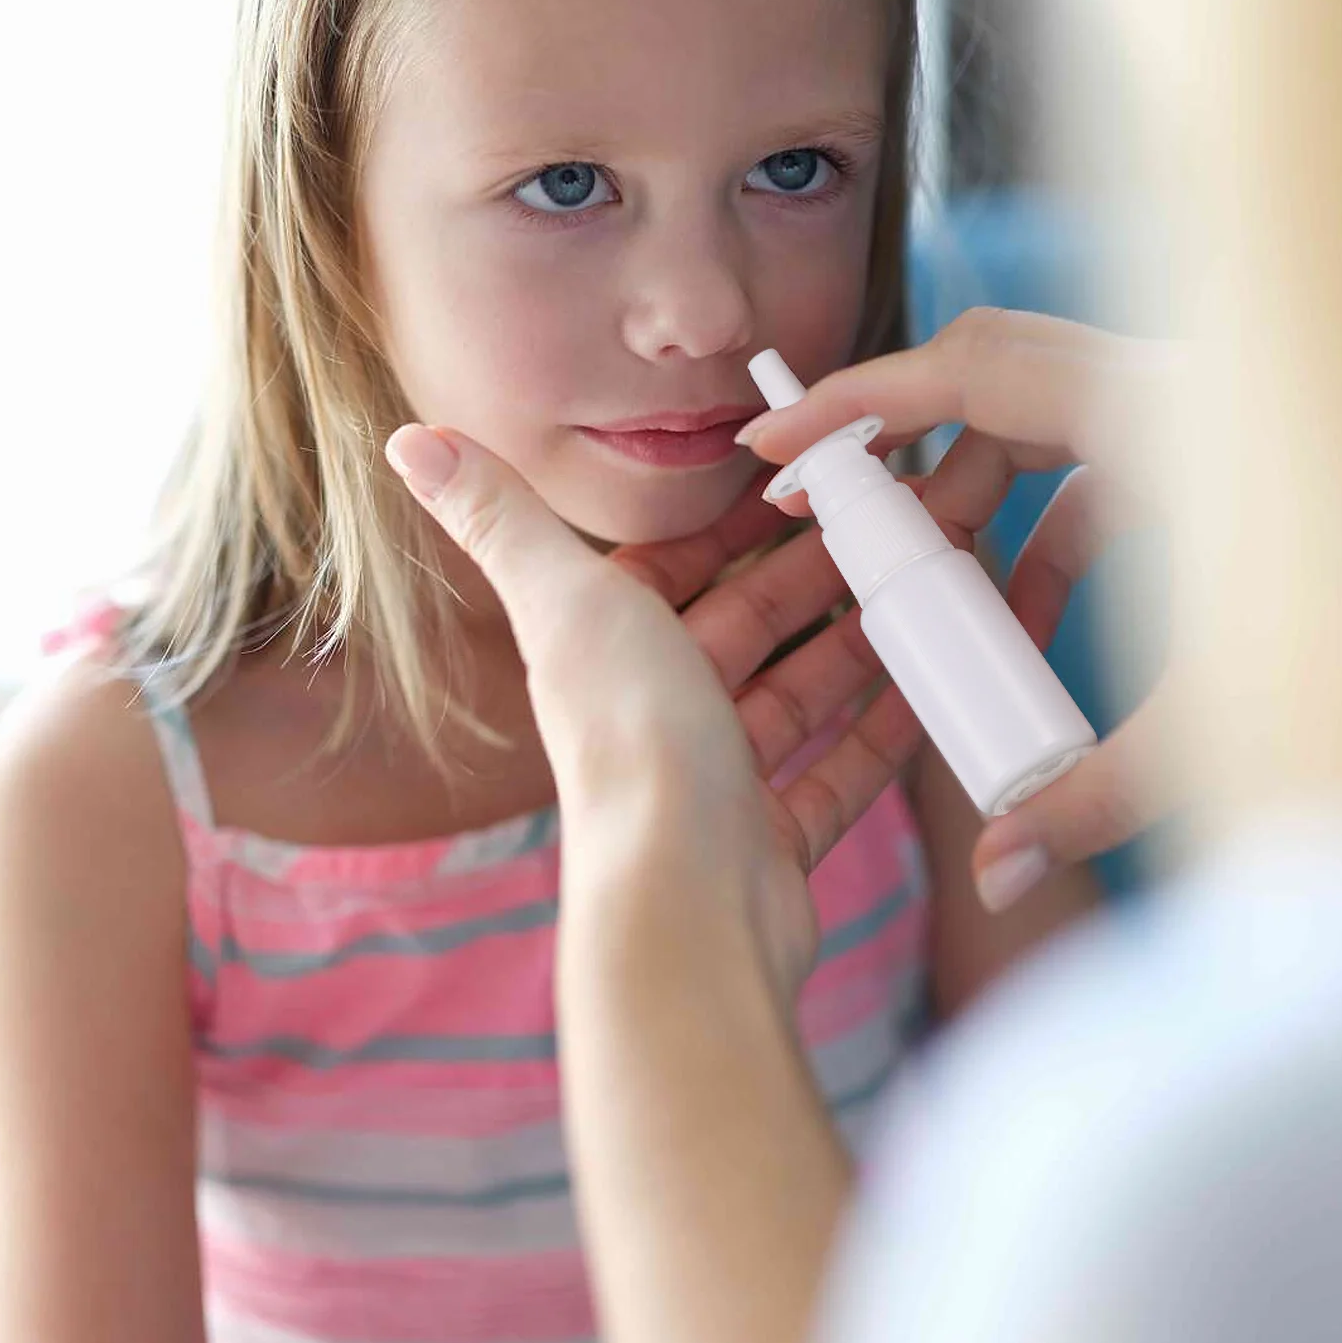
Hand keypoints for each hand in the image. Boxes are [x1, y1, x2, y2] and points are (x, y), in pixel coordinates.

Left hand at [385, 427, 920, 993]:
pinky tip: (930, 693)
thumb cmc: (631, 744)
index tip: (804, 479)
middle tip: (892, 527)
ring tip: (925, 593)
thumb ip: (501, 521)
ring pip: (797, 695)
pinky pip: (838, 771)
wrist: (686, 901)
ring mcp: (717, 783)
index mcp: (606, 654)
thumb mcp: (569, 601)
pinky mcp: (774, 839)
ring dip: (856, 646)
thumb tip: (411, 442)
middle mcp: (656, 716)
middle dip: (815, 577)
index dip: (733, 525)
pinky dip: (879, 731)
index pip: (674, 571)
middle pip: (749, 629)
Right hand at [739, 308, 1180, 910]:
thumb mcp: (1225, 719)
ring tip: (927, 597)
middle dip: (894, 444)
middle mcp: (1173, 389)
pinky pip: (1093, 465)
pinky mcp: (1211, 448)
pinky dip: (1041, 530)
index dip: (854, 403)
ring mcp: (1193, 412)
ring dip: (971, 503)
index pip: (971, 372)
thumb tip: (998, 868)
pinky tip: (1026, 617)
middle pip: (989, 374)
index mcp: (1163, 420)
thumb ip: (1101, 791)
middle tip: (823, 514)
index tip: (770, 449)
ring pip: (1037, 421)